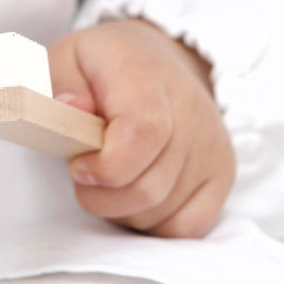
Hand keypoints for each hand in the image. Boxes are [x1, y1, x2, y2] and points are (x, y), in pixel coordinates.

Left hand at [48, 19, 234, 237]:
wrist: (153, 58)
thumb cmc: (101, 66)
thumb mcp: (65, 58)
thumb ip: (60, 83)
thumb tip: (71, 108)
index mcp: (145, 75)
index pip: (144, 133)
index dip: (106, 166)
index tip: (78, 166)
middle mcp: (190, 108)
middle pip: (149, 187)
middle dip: (100, 196)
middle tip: (83, 174)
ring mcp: (212, 143)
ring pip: (163, 212)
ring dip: (123, 210)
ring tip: (109, 179)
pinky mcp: (223, 170)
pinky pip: (187, 226)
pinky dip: (153, 223)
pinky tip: (135, 196)